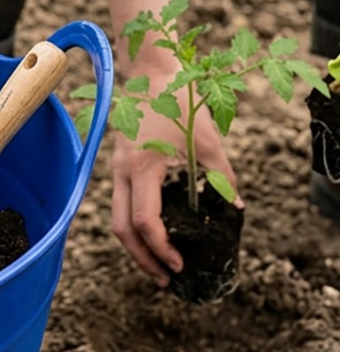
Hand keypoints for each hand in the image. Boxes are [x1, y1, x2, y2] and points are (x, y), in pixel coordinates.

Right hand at [110, 90, 239, 287]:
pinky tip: (154, 234)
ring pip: (118, 220)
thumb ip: (221, 177)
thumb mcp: (208, 140)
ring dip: (136, 247)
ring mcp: (117, 169)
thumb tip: (235, 209)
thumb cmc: (179, 101)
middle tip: (167, 280)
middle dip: (143, 260)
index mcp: (143, 167)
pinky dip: (135, 226)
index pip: (145, 222)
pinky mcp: (120, 165)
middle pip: (122, 230)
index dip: (161, 250)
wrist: (149, 71)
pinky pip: (122, 204)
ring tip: (160, 265)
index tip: (180, 265)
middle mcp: (123, 172)